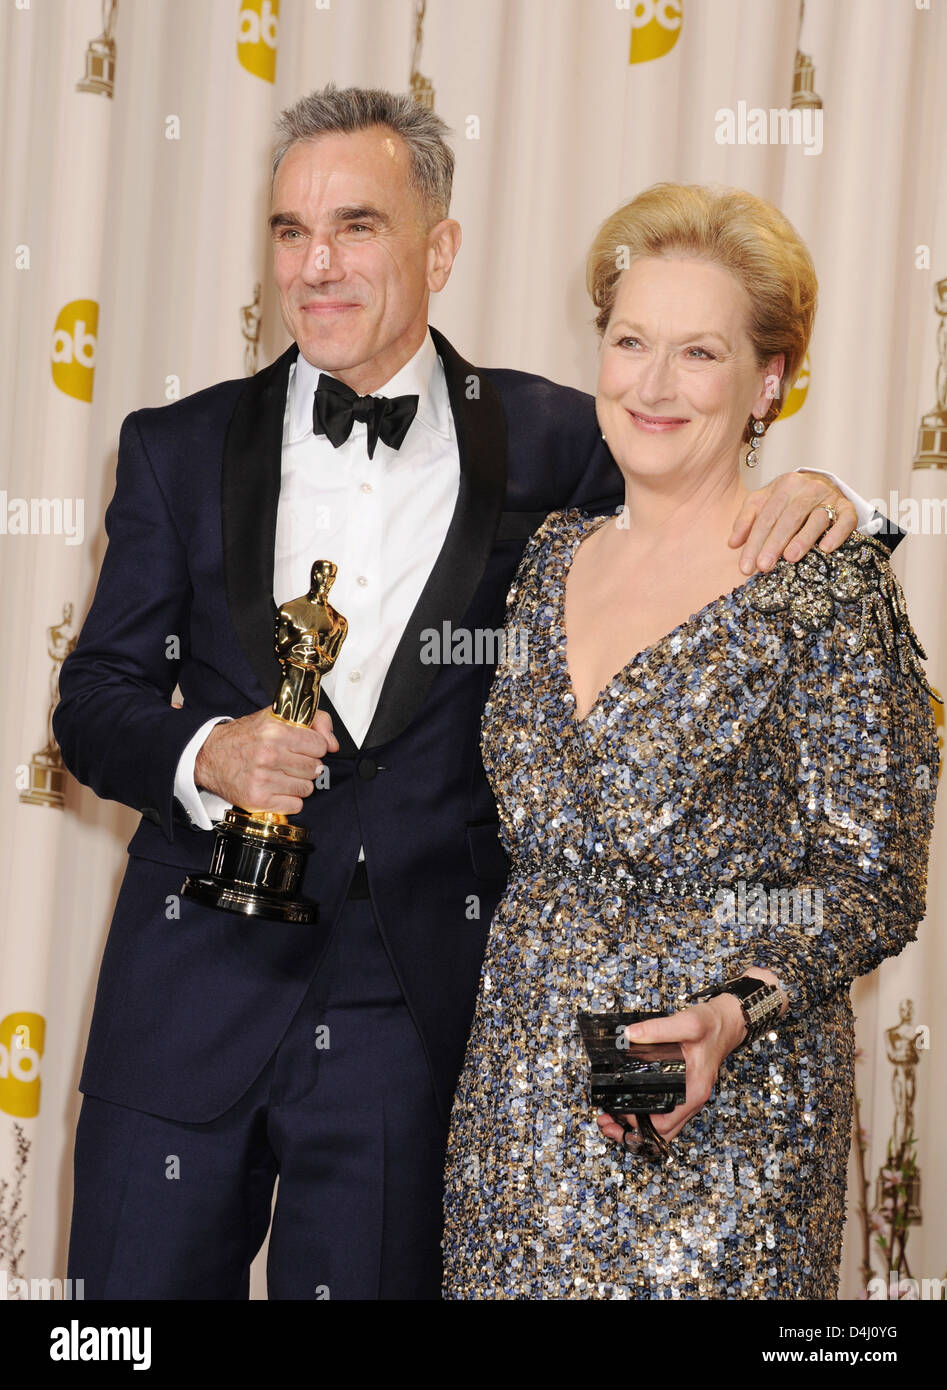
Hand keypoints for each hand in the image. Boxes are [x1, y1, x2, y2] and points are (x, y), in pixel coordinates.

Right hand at [194, 707, 337, 813]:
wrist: (208, 756)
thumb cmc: (243, 737)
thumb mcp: (276, 717)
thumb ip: (313, 720)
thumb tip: (333, 743)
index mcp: (275, 731)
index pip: (320, 746)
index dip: (314, 747)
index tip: (304, 747)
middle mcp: (269, 755)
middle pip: (314, 768)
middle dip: (305, 765)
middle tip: (290, 761)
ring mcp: (263, 780)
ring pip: (307, 788)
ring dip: (298, 783)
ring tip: (281, 775)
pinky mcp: (257, 800)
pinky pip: (295, 806)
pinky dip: (289, 799)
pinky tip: (276, 788)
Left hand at [596, 995, 745, 1148]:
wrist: (727, 1022)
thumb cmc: (713, 1026)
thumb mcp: (688, 1024)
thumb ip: (659, 1029)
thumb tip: (630, 1035)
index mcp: (693, 1091)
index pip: (664, 1125)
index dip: (638, 1125)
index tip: (617, 1114)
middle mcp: (691, 1099)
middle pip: (661, 1132)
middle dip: (632, 1133)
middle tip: (606, 1122)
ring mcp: (688, 1096)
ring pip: (662, 1124)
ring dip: (637, 1125)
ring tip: (611, 1117)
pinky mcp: (683, 1089)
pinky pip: (664, 1110)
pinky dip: (646, 1112)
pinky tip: (629, 1102)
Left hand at [729, 472, 855, 574]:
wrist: (822, 483)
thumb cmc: (789, 499)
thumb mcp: (764, 502)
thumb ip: (747, 520)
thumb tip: (732, 543)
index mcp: (784, 486)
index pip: (766, 517)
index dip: (754, 542)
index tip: (746, 566)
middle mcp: (807, 489)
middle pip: (788, 518)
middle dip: (774, 544)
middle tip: (764, 567)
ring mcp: (829, 497)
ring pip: (816, 519)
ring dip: (803, 539)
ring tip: (790, 558)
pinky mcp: (848, 508)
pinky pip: (845, 520)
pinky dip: (836, 534)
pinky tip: (826, 549)